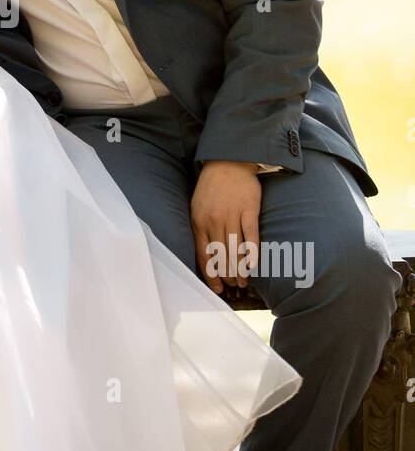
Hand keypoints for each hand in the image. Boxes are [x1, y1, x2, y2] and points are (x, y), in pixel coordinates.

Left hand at [190, 160, 260, 293]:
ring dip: (240, 270)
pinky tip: (253, 265)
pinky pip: (251, 236)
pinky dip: (252, 253)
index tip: (217, 287)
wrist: (228, 162)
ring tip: (244, 281)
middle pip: (221, 256)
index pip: (204, 255)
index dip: (211, 274)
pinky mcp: (249, 210)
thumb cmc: (212, 188)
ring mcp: (232, 215)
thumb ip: (201, 230)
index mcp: (199, 222)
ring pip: (236, 250)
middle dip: (227, 275)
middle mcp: (215, 221)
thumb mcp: (197, 208)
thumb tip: (206, 257)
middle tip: (234, 286)